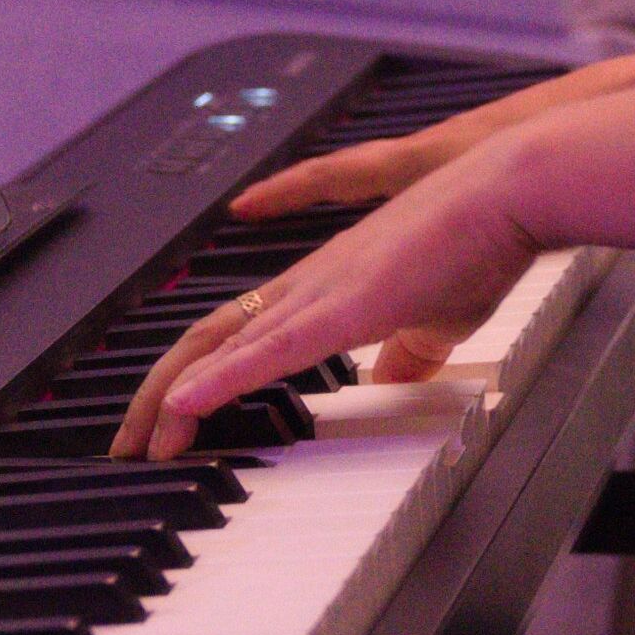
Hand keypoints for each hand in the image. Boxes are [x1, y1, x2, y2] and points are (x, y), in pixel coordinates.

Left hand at [114, 70, 634, 459]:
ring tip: (139, 443)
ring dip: (172, 398)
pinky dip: (215, 384)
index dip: (199, 375)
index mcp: (328, 285)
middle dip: (160, 395)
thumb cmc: (482, 241)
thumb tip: (389, 375)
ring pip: (218, 344)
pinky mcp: (342, 304)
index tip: (171, 421)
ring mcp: (320, 290)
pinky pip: (262, 351)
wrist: (507, 190)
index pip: (240, 332)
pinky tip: (182, 410)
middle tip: (127, 444)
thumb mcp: (440, 312)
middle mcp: (309, 282)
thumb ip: (409, 346)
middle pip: (208, 336)